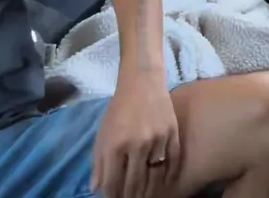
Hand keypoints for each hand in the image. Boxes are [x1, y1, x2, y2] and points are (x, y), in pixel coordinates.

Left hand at [91, 75, 181, 197]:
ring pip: (154, 176)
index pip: (113, 182)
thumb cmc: (118, 109)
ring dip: (148, 191)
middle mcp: (136, 144)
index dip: (112, 196)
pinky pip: (173, 162)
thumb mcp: (102, 134)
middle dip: (129, 196)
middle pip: (134, 182)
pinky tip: (164, 183)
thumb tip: (96, 188)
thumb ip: (98, 162)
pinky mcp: (172, 134)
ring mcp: (157, 139)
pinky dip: (168, 176)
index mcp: (114, 144)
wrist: (142, 83)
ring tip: (144, 196)